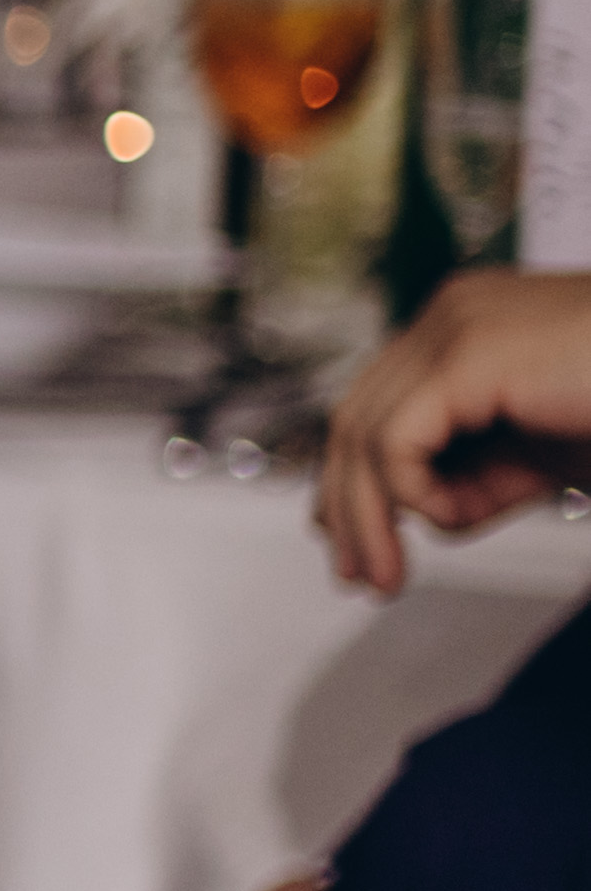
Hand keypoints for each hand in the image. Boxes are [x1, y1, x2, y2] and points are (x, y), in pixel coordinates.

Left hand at [318, 270, 590, 595]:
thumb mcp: (544, 452)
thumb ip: (482, 473)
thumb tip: (427, 515)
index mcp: (466, 325)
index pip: (377, 403)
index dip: (352, 477)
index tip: (347, 539)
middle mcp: (452, 314)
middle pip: (357, 416)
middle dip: (347, 505)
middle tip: (357, 573)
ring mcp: (458, 326)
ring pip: (366, 432)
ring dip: (368, 517)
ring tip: (383, 576)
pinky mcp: (471, 354)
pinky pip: (397, 438)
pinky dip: (409, 492)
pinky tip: (451, 519)